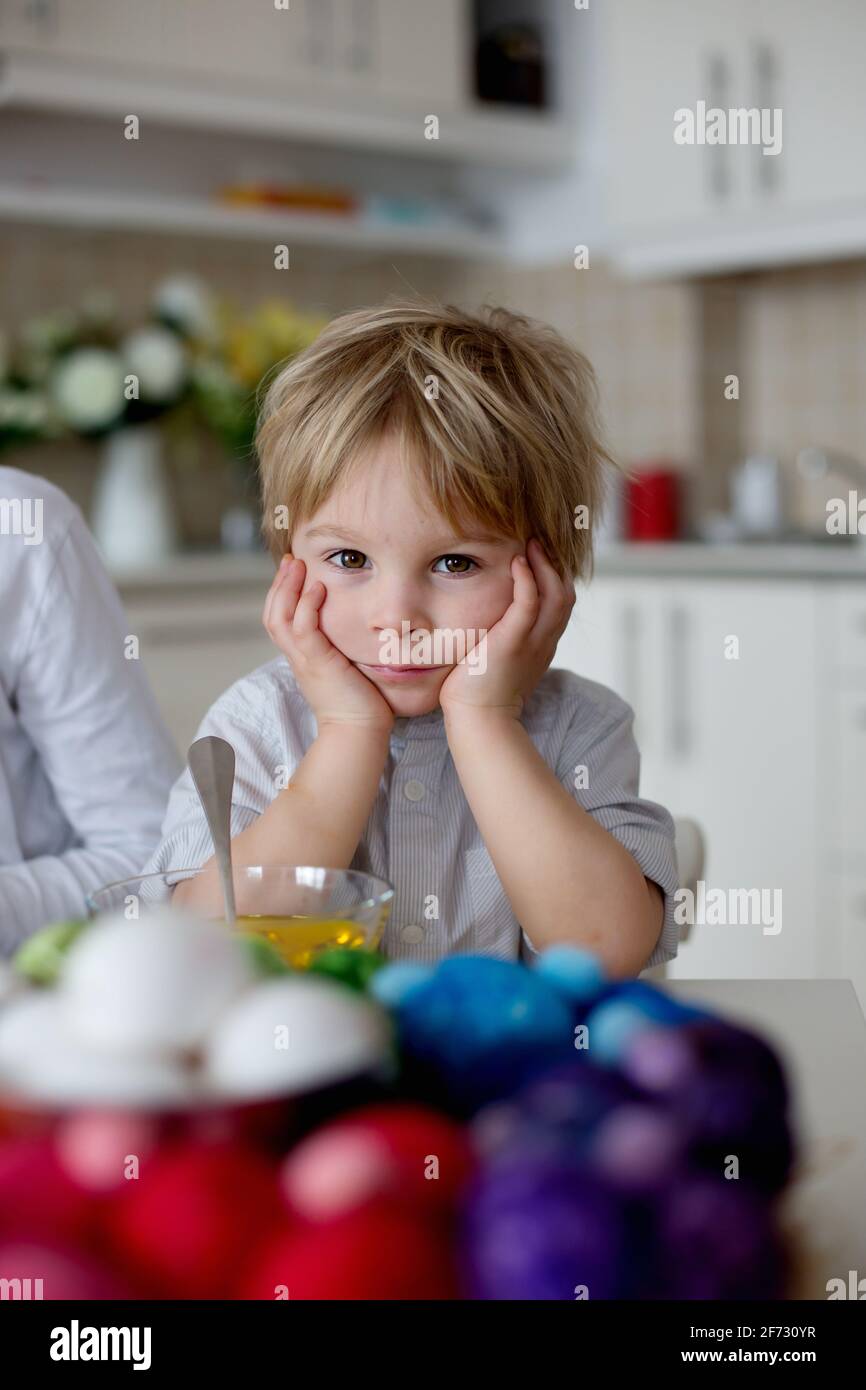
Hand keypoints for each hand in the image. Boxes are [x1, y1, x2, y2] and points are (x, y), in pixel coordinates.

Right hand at [263, 555, 394, 732]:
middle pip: (272, 614)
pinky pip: (303, 629)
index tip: (294, 570)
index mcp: (302, 658)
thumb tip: (357, 630)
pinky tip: (317, 587)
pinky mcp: (318, 663)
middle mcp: (297, 657)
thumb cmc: (360, 705)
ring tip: (298, 564)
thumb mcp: (346, 669)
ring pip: (281, 618)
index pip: (280, 620)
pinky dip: (307, 605)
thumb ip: (343, 649)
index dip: (283, 594)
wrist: (358, 732)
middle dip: (280, 584)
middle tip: (290, 559)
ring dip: (288, 588)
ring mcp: (304, 660)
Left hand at [439, 538, 575, 718]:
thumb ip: (504, 639)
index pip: (561, 603)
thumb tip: (490, 622)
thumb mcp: (500, 660)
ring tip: (531, 542)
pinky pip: (529, 603)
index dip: (556, 577)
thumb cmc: (479, 693)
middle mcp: (544, 641)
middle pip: (566, 594)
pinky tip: (517, 561)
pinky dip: (527, 580)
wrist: (478, 719)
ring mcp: (532, 642)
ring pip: (555, 595)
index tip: (541, 555)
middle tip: (540, 540)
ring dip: (544, 565)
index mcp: (543, 645)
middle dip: (555, 564)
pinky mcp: (513, 642)